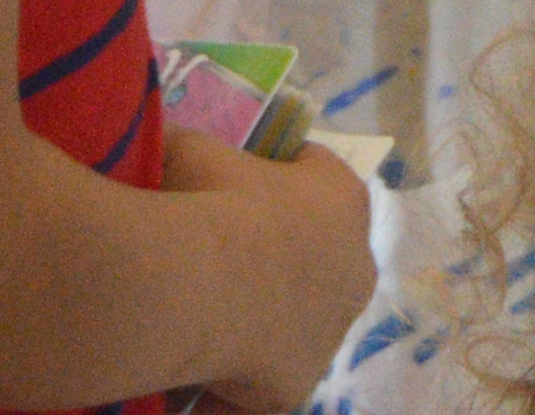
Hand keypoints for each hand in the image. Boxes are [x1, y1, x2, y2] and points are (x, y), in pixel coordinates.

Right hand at [160, 126, 376, 410]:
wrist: (196, 285)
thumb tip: (180, 158)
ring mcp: (332, 333)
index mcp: (341, 198)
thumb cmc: (206, 202)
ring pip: (298, 319)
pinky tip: (193, 365)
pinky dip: (236, 376)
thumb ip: (199, 153)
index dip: (273, 174)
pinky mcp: (300, 385)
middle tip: (217, 251)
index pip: (315, 173)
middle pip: (317, 253)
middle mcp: (355, 267)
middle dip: (276, 252)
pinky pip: (265, 378)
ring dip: (262, 313)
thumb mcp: (193, 149)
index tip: (232, 183)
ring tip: (201, 310)